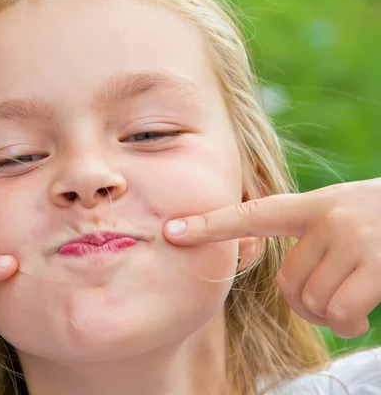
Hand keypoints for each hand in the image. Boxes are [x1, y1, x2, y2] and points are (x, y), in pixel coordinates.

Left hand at [163, 178, 380, 339]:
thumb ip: (308, 237)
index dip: (210, 224)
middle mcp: (328, 217)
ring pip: (311, 300)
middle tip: (333, 298)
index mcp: (313, 206)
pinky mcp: (377, 263)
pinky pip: (339, 312)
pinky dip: (348, 325)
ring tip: (353, 305)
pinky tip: (363, 318)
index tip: (171, 231)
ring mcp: (353, 238)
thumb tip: (294, 290)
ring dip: (330, 316)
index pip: (251, 214)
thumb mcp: (343, 215)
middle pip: (287, 281)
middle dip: (306, 302)